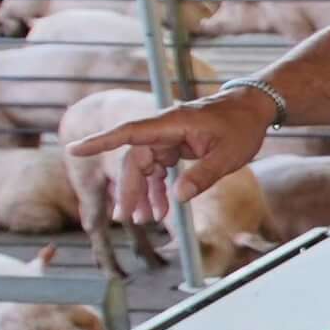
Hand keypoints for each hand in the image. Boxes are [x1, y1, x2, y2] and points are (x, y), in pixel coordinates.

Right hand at [99, 88, 278, 222]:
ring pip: (143, 166)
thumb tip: (178, 196)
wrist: (254, 109)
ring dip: (141, 192)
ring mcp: (168, 137)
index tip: (75, 148)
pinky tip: (158, 209)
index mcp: (172, 123)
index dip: (101, 141)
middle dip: (129, 189)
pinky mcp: (174, 145)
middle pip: (135, 159)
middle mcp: (164, 128)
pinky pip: (157, 168)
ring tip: (141, 219)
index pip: (129, 132)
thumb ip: (202, 175)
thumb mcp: (228, 155)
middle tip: (125, 218)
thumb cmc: (242, 125)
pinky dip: (156, 187)